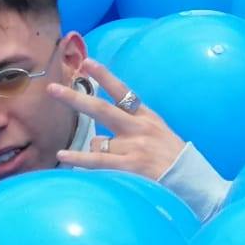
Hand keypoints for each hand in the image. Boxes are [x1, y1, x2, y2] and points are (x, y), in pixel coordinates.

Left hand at [48, 57, 184, 181]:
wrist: (193, 182)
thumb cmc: (174, 160)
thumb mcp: (160, 133)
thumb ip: (133, 128)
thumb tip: (98, 138)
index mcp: (147, 117)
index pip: (123, 91)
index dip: (104, 76)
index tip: (87, 62)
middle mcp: (138, 128)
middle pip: (101, 108)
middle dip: (74, 98)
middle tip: (52, 89)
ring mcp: (133, 146)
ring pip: (96, 141)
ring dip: (93, 149)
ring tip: (103, 159)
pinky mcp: (130, 166)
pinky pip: (97, 160)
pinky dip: (77, 159)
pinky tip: (62, 156)